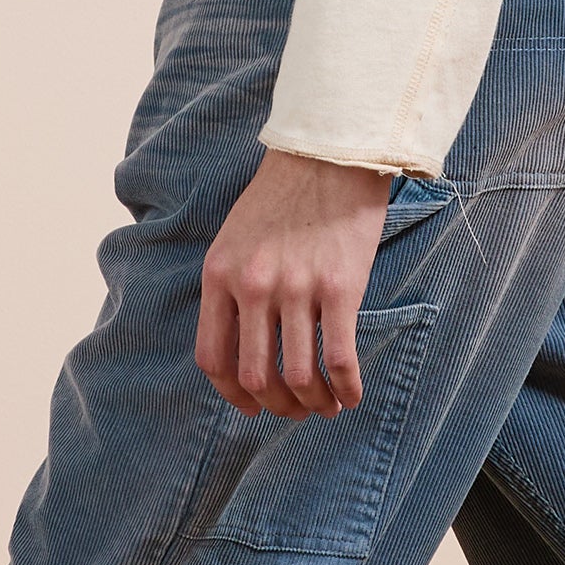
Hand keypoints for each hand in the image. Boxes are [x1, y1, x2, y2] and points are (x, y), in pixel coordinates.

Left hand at [197, 149, 396, 416]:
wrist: (330, 153)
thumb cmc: (285, 195)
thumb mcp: (236, 238)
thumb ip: (231, 287)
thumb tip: (240, 345)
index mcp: (219, 275)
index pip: (213, 359)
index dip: (232, 395)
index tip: (252, 406)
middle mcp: (252, 285)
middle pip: (256, 375)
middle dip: (277, 406)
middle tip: (296, 411)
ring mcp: (295, 288)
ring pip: (298, 376)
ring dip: (314, 404)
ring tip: (327, 407)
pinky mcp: (340, 287)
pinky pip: (339, 358)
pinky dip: (345, 388)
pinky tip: (351, 394)